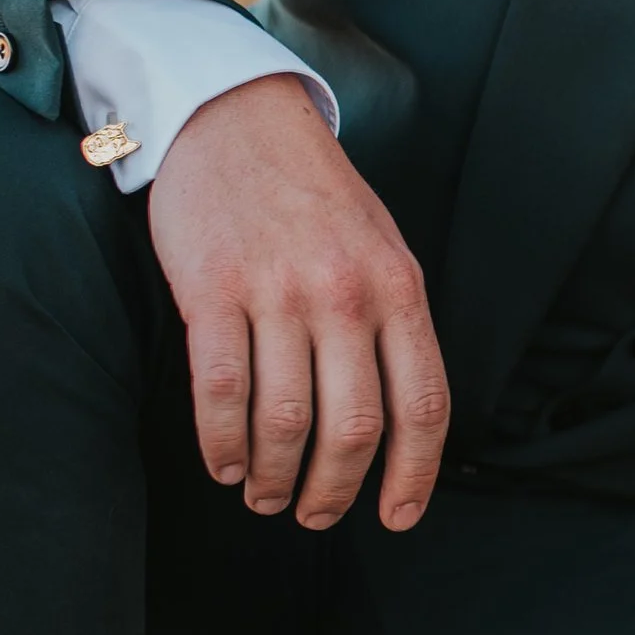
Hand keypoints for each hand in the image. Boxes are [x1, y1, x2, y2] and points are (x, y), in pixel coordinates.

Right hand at [147, 75, 449, 529]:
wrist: (235, 117)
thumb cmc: (313, 194)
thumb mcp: (381, 247)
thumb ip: (393, 324)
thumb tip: (401, 422)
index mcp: (399, 288)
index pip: (422, 405)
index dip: (414, 475)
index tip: (398, 517)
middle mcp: (345, 293)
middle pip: (354, 428)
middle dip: (335, 491)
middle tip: (315, 515)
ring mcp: (278, 291)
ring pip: (285, 421)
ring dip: (274, 476)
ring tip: (264, 495)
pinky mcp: (211, 288)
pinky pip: (221, 390)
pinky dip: (222, 443)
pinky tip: (223, 463)